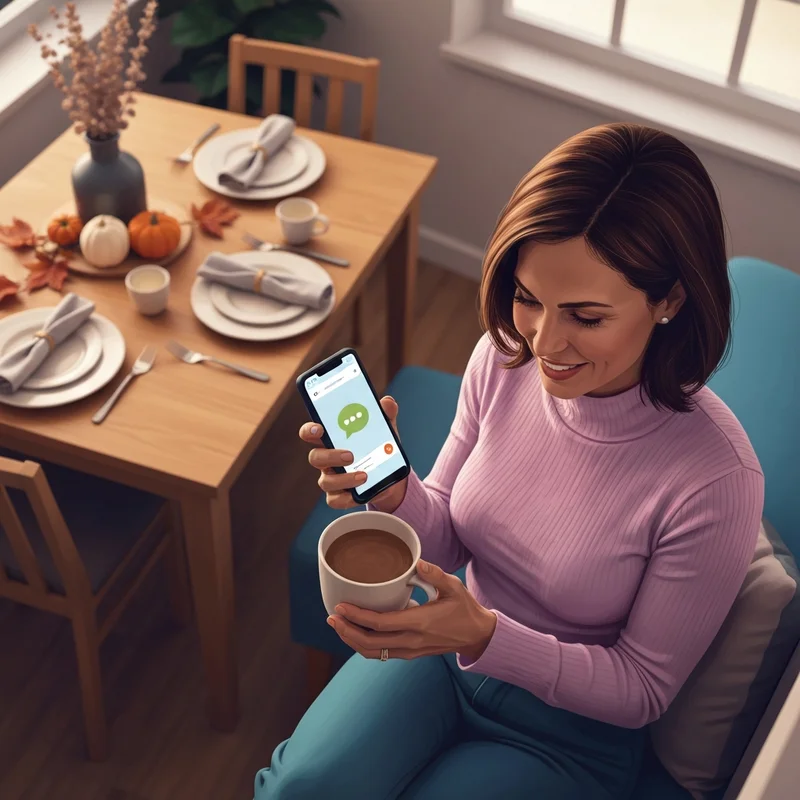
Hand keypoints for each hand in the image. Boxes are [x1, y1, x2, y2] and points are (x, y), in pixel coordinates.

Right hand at [299, 395, 407, 511]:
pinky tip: (361, 493)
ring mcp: (331, 479)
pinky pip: (336, 500)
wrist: (390, 477)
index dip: (310, 430)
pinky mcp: (339, 496)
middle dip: (330, 456)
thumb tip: (387, 402)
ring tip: (364, 475)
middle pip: (315, 457)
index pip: (311, 433)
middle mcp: (327, 459)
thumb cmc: (378, 448)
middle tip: (350, 455)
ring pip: (325, 482)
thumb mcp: (385, 431)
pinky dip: (348, 498)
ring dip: (344, 479)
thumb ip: (385, 416)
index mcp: (332, 439)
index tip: (319, 429)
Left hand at [327, 560, 497, 661]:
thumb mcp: (454, 586)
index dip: (357, 617)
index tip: (340, 607)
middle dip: (346, 631)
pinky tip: (355, 632)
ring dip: (351, 641)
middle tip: (331, 617)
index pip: (380, 623)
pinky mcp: (410, 654)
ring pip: (372, 653)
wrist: (477, 635)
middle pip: (369, 643)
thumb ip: (435, 574)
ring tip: (338, 625)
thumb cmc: (465, 608)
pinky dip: (364, 645)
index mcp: (419, 623)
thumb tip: (417, 562)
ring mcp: (409, 651)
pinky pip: (381, 654)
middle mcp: (411, 641)